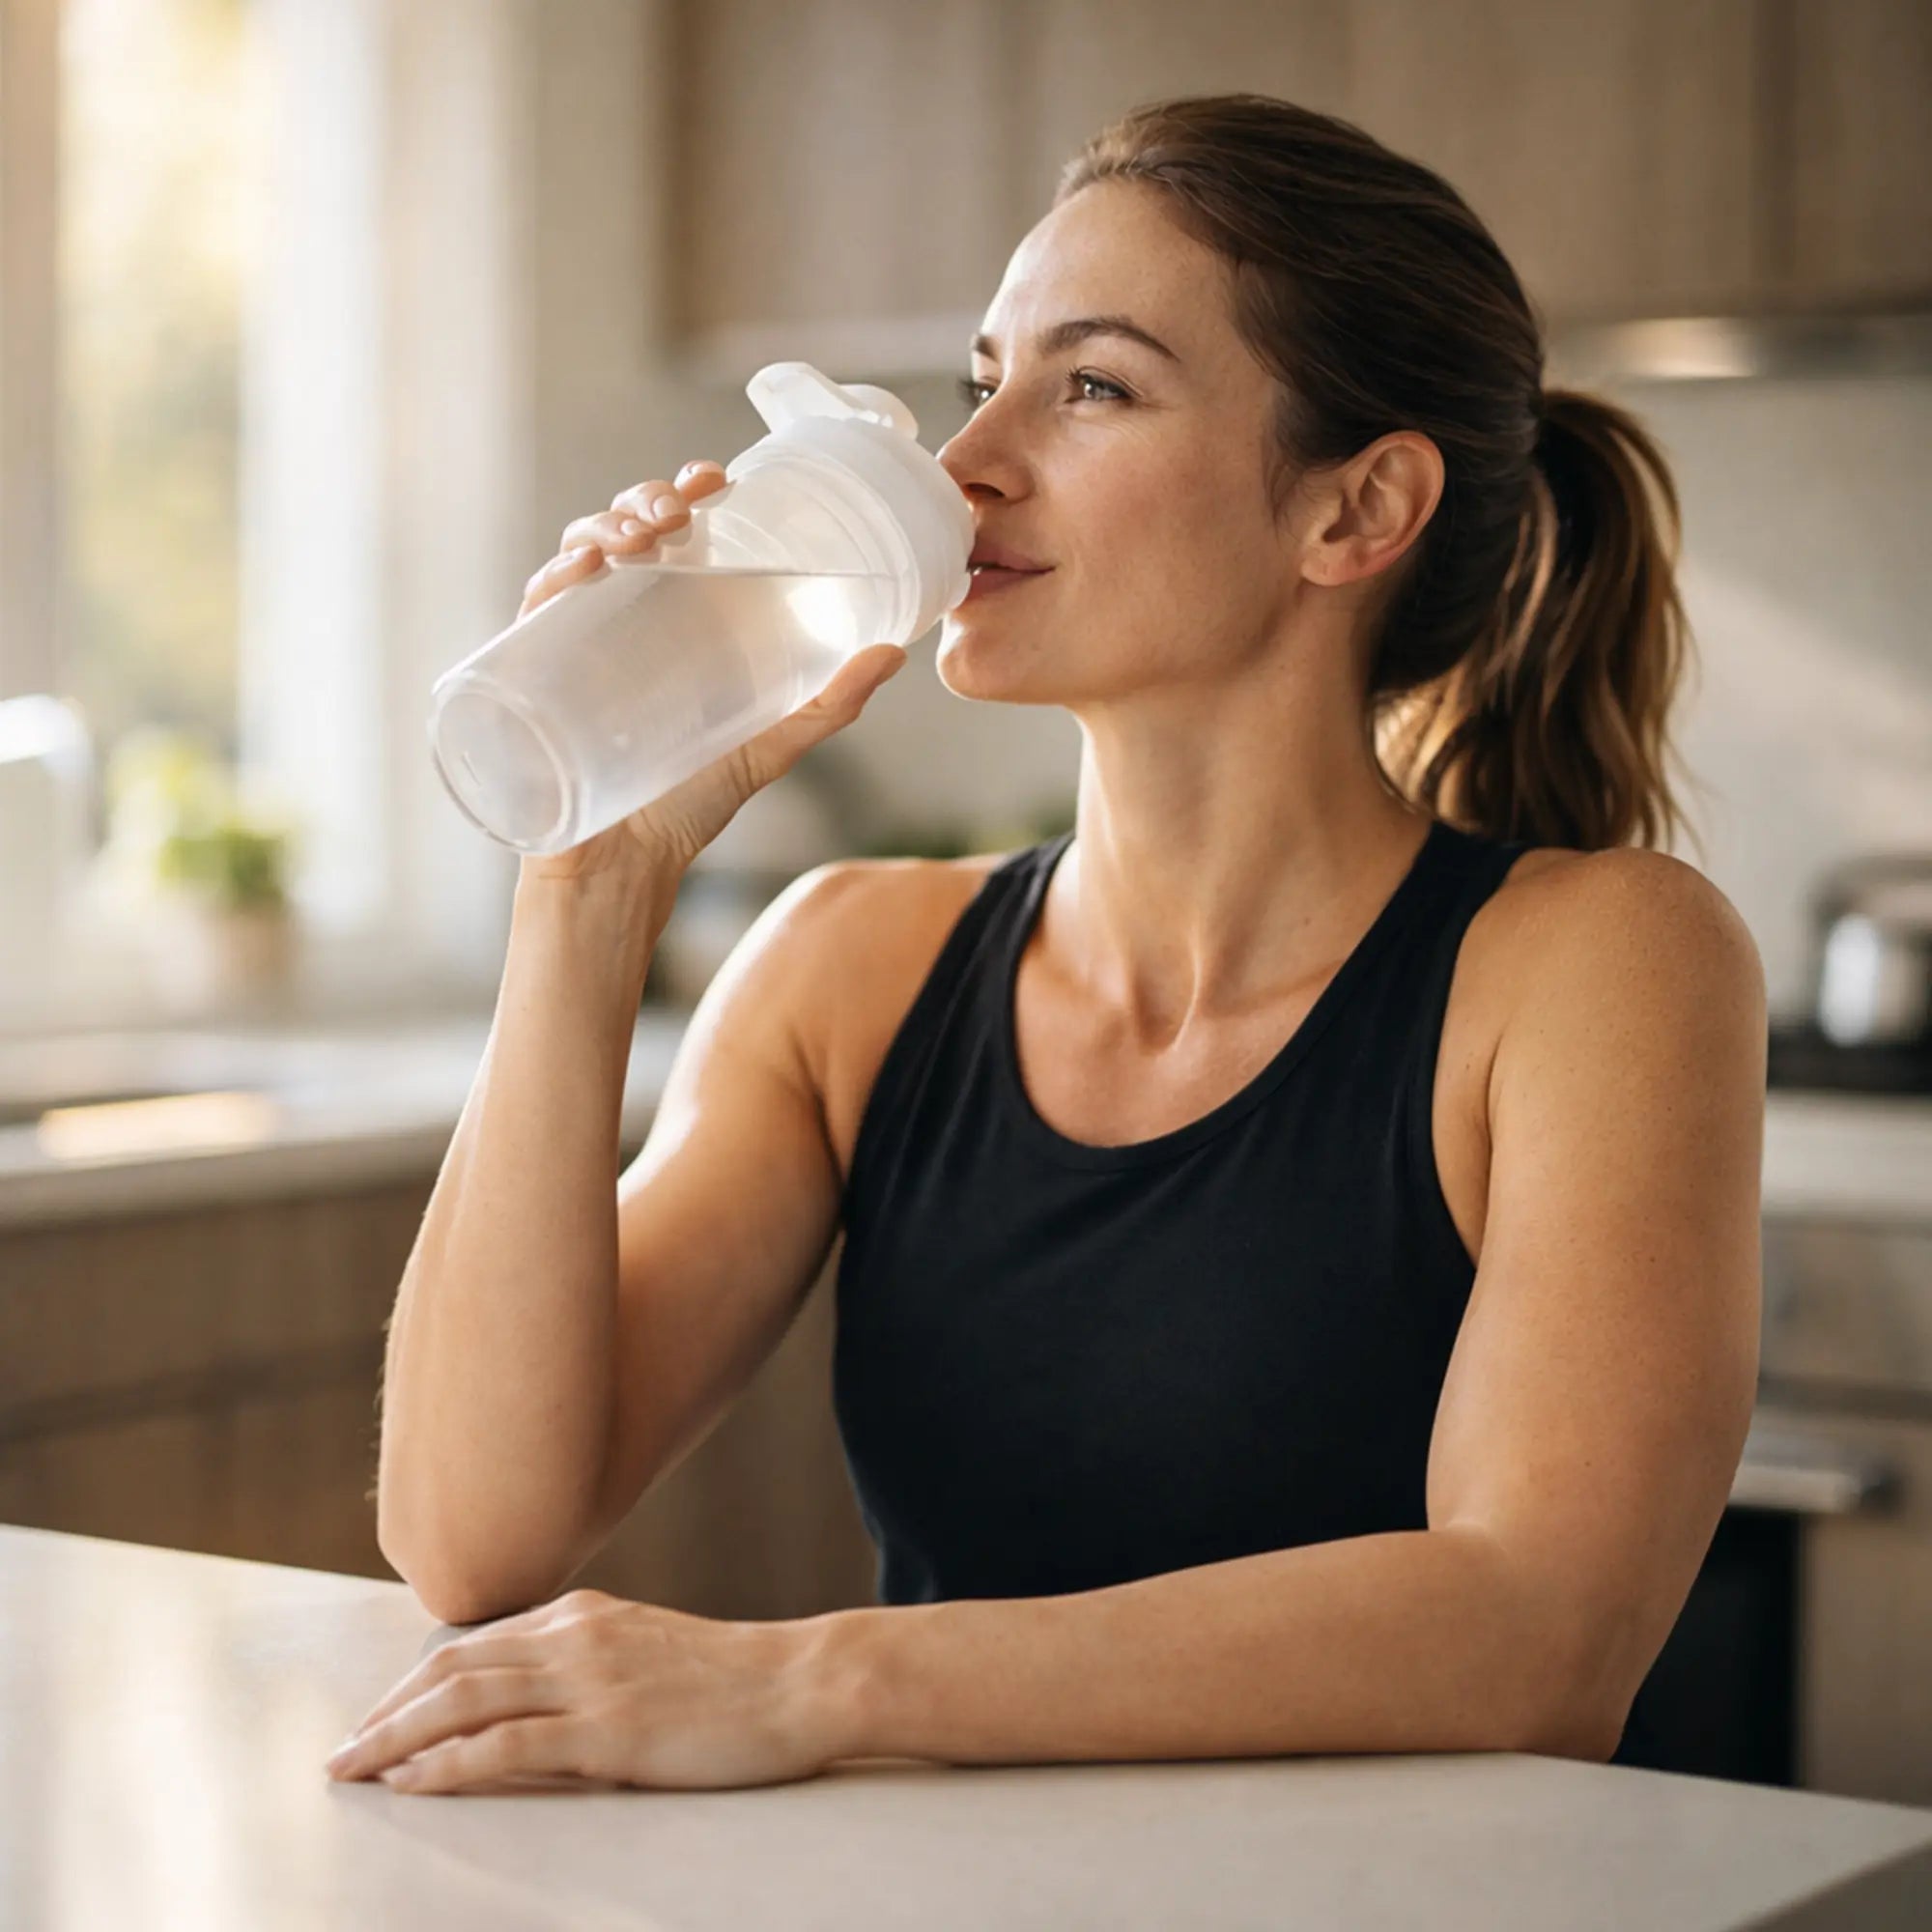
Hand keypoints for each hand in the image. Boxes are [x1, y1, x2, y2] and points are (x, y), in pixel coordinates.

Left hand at [322, 1587, 843, 1795]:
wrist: (798, 1682)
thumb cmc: (736, 1679)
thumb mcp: (649, 1652)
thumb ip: (590, 1664)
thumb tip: (536, 1700)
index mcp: (582, 1616)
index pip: (473, 1647)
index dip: (412, 1686)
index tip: (376, 1720)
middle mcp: (574, 1637)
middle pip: (450, 1669)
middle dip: (385, 1713)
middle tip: (340, 1755)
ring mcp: (589, 1680)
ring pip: (462, 1701)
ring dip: (394, 1738)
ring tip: (351, 1771)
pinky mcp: (606, 1729)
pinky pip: (504, 1743)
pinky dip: (446, 1764)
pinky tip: (409, 1784)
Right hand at [515, 459, 906, 884]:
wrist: (623, 868)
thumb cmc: (685, 808)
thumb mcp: (768, 748)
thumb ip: (829, 704)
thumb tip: (895, 654)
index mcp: (676, 622)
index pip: (677, 535)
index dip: (688, 492)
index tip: (717, 476)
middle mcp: (625, 621)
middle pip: (627, 531)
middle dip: (649, 500)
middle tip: (681, 508)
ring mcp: (578, 642)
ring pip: (581, 553)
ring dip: (607, 524)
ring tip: (642, 535)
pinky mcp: (537, 673)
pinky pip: (536, 605)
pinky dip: (556, 575)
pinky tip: (586, 568)